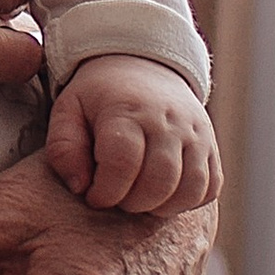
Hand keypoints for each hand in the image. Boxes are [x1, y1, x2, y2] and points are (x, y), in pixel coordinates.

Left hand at [46, 55, 219, 213]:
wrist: (142, 67)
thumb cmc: (99, 98)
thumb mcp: (68, 111)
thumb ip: (63, 148)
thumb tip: (79, 187)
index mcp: (127, 110)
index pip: (123, 161)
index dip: (105, 190)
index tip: (93, 195)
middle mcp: (168, 120)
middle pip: (160, 180)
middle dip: (132, 203)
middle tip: (116, 198)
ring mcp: (195, 133)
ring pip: (191, 188)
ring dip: (161, 207)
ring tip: (138, 198)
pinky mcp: (211, 147)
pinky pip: (210, 187)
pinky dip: (188, 201)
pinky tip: (163, 195)